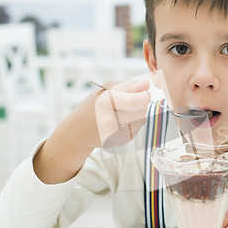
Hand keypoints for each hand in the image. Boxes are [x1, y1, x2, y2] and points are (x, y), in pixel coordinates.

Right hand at [34, 80, 149, 183]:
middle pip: (141, 111)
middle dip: (141, 104)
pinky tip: (121, 122)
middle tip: (130, 102)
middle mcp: (109, 121)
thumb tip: (146, 85)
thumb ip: (128, 86)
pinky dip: (134, 124)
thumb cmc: (95, 105)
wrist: (80, 130)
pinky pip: (138, 129)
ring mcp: (116, 134)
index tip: (145, 93)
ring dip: (138, 114)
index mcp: (104, 103)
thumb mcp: (107, 89)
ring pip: (142, 120)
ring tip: (123, 112)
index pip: (134, 101)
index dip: (144, 96)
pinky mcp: (121, 142)